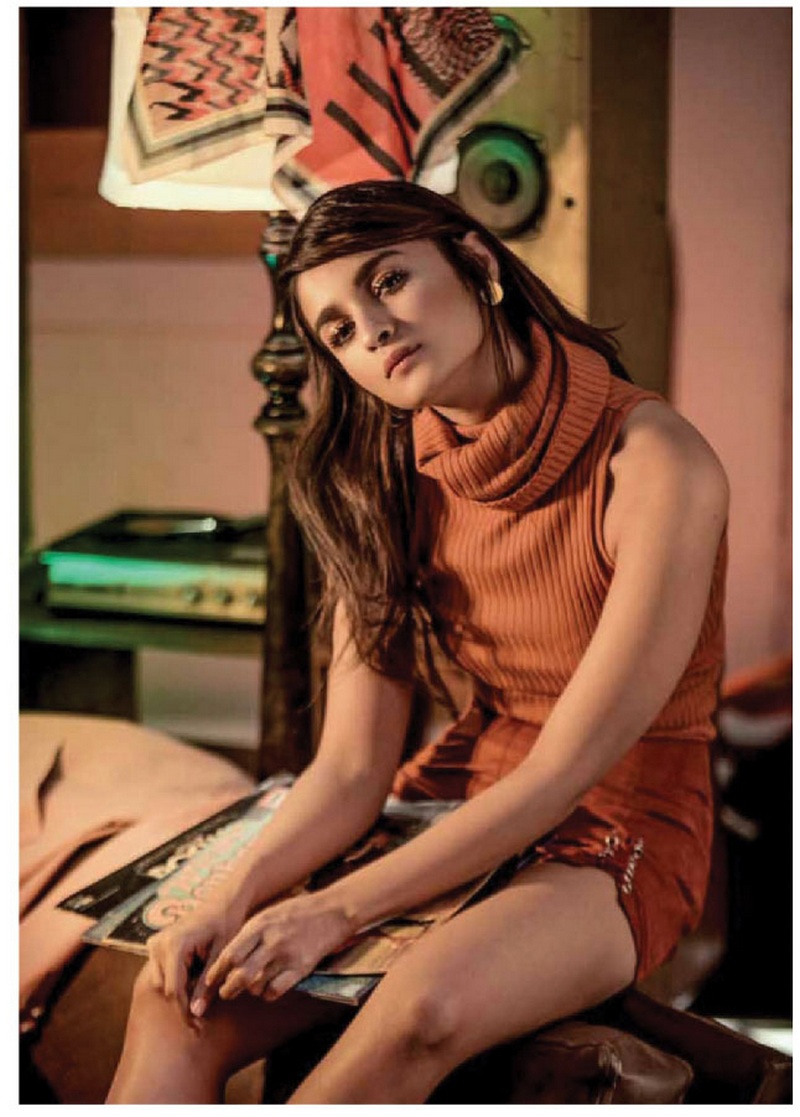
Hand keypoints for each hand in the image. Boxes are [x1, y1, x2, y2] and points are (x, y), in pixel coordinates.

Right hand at [146, 894, 246, 1025]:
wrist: (224, 901)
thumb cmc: (226, 924)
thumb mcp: (220, 956)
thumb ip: (207, 985)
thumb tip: (196, 1014)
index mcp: (174, 945)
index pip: (173, 990)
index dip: (184, 1011)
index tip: (197, 1028)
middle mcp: (159, 943)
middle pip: (164, 988)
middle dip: (181, 1003)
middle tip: (200, 1020)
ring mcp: (155, 943)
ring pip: (160, 982)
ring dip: (177, 991)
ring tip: (199, 995)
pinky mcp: (156, 944)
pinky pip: (160, 971)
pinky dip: (175, 979)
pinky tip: (193, 980)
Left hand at [194, 891, 352, 1012]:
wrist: (333, 910)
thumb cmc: (298, 910)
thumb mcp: (270, 913)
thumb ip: (251, 932)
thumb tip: (230, 955)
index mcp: (260, 925)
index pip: (230, 954)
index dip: (217, 972)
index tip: (210, 981)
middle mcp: (271, 941)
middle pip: (240, 975)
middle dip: (228, 989)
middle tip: (225, 993)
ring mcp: (287, 956)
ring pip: (256, 985)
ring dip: (249, 991)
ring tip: (249, 990)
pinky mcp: (301, 968)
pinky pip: (275, 990)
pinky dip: (267, 994)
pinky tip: (268, 990)